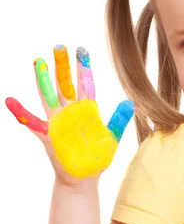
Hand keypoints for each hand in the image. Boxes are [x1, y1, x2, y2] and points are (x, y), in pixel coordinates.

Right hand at [5, 45, 134, 183]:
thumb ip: (119, 120)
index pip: (85, 84)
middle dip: (62, 65)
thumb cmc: (97, 158)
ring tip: (37, 61)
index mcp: (86, 110)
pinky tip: (10, 100)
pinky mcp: (47, 135)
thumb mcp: (111, 138)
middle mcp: (70, 112)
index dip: (83, 68)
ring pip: (48, 95)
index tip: (82, 50)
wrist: (83, 179)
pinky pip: (31, 122)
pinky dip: (21, 112)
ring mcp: (57, 122)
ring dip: (42, 79)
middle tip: (59, 45)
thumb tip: (131, 103)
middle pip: (64, 84)